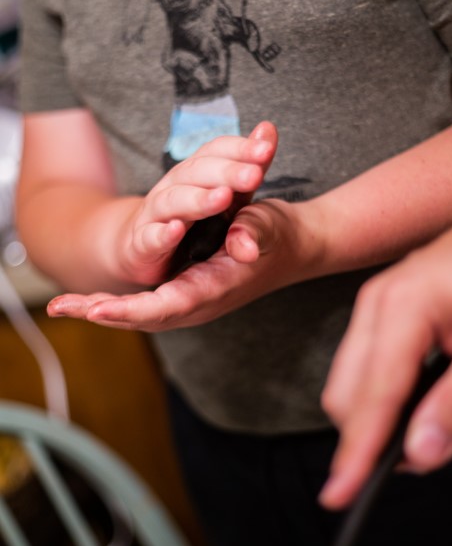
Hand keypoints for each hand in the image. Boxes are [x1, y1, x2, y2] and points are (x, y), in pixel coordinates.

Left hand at [47, 178, 322, 330]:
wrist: (296, 250)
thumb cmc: (277, 237)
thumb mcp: (265, 228)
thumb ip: (252, 235)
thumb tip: (245, 246)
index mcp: (214, 288)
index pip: (167, 305)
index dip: (131, 308)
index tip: (97, 308)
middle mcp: (200, 302)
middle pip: (144, 317)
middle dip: (103, 312)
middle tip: (61, 307)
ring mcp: (193, 303)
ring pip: (141, 315)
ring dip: (103, 310)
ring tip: (63, 306)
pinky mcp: (189, 295)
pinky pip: (148, 307)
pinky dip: (119, 306)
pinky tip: (93, 301)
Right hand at [112, 121, 277, 285]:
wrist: (139, 248)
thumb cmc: (189, 221)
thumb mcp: (224, 194)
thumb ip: (245, 165)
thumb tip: (268, 128)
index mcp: (194, 173)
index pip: (215, 151)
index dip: (240, 149)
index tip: (266, 148)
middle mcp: (173, 187)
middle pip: (197, 173)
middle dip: (227, 172)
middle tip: (255, 175)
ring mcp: (154, 215)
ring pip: (174, 201)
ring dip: (199, 199)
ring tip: (224, 197)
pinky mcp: (142, 244)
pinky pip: (150, 237)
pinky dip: (162, 233)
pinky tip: (176, 230)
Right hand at [319, 169, 451, 508]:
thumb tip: (419, 457)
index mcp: (405, 309)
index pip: (373, 398)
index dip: (356, 453)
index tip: (339, 498)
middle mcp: (375, 307)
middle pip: (344, 395)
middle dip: (363, 439)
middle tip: (410, 465)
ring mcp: (370, 306)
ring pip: (345, 384)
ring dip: (370, 420)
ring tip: (419, 432)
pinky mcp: (375, 312)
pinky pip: (357, 368)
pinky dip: (375, 398)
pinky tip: (410, 404)